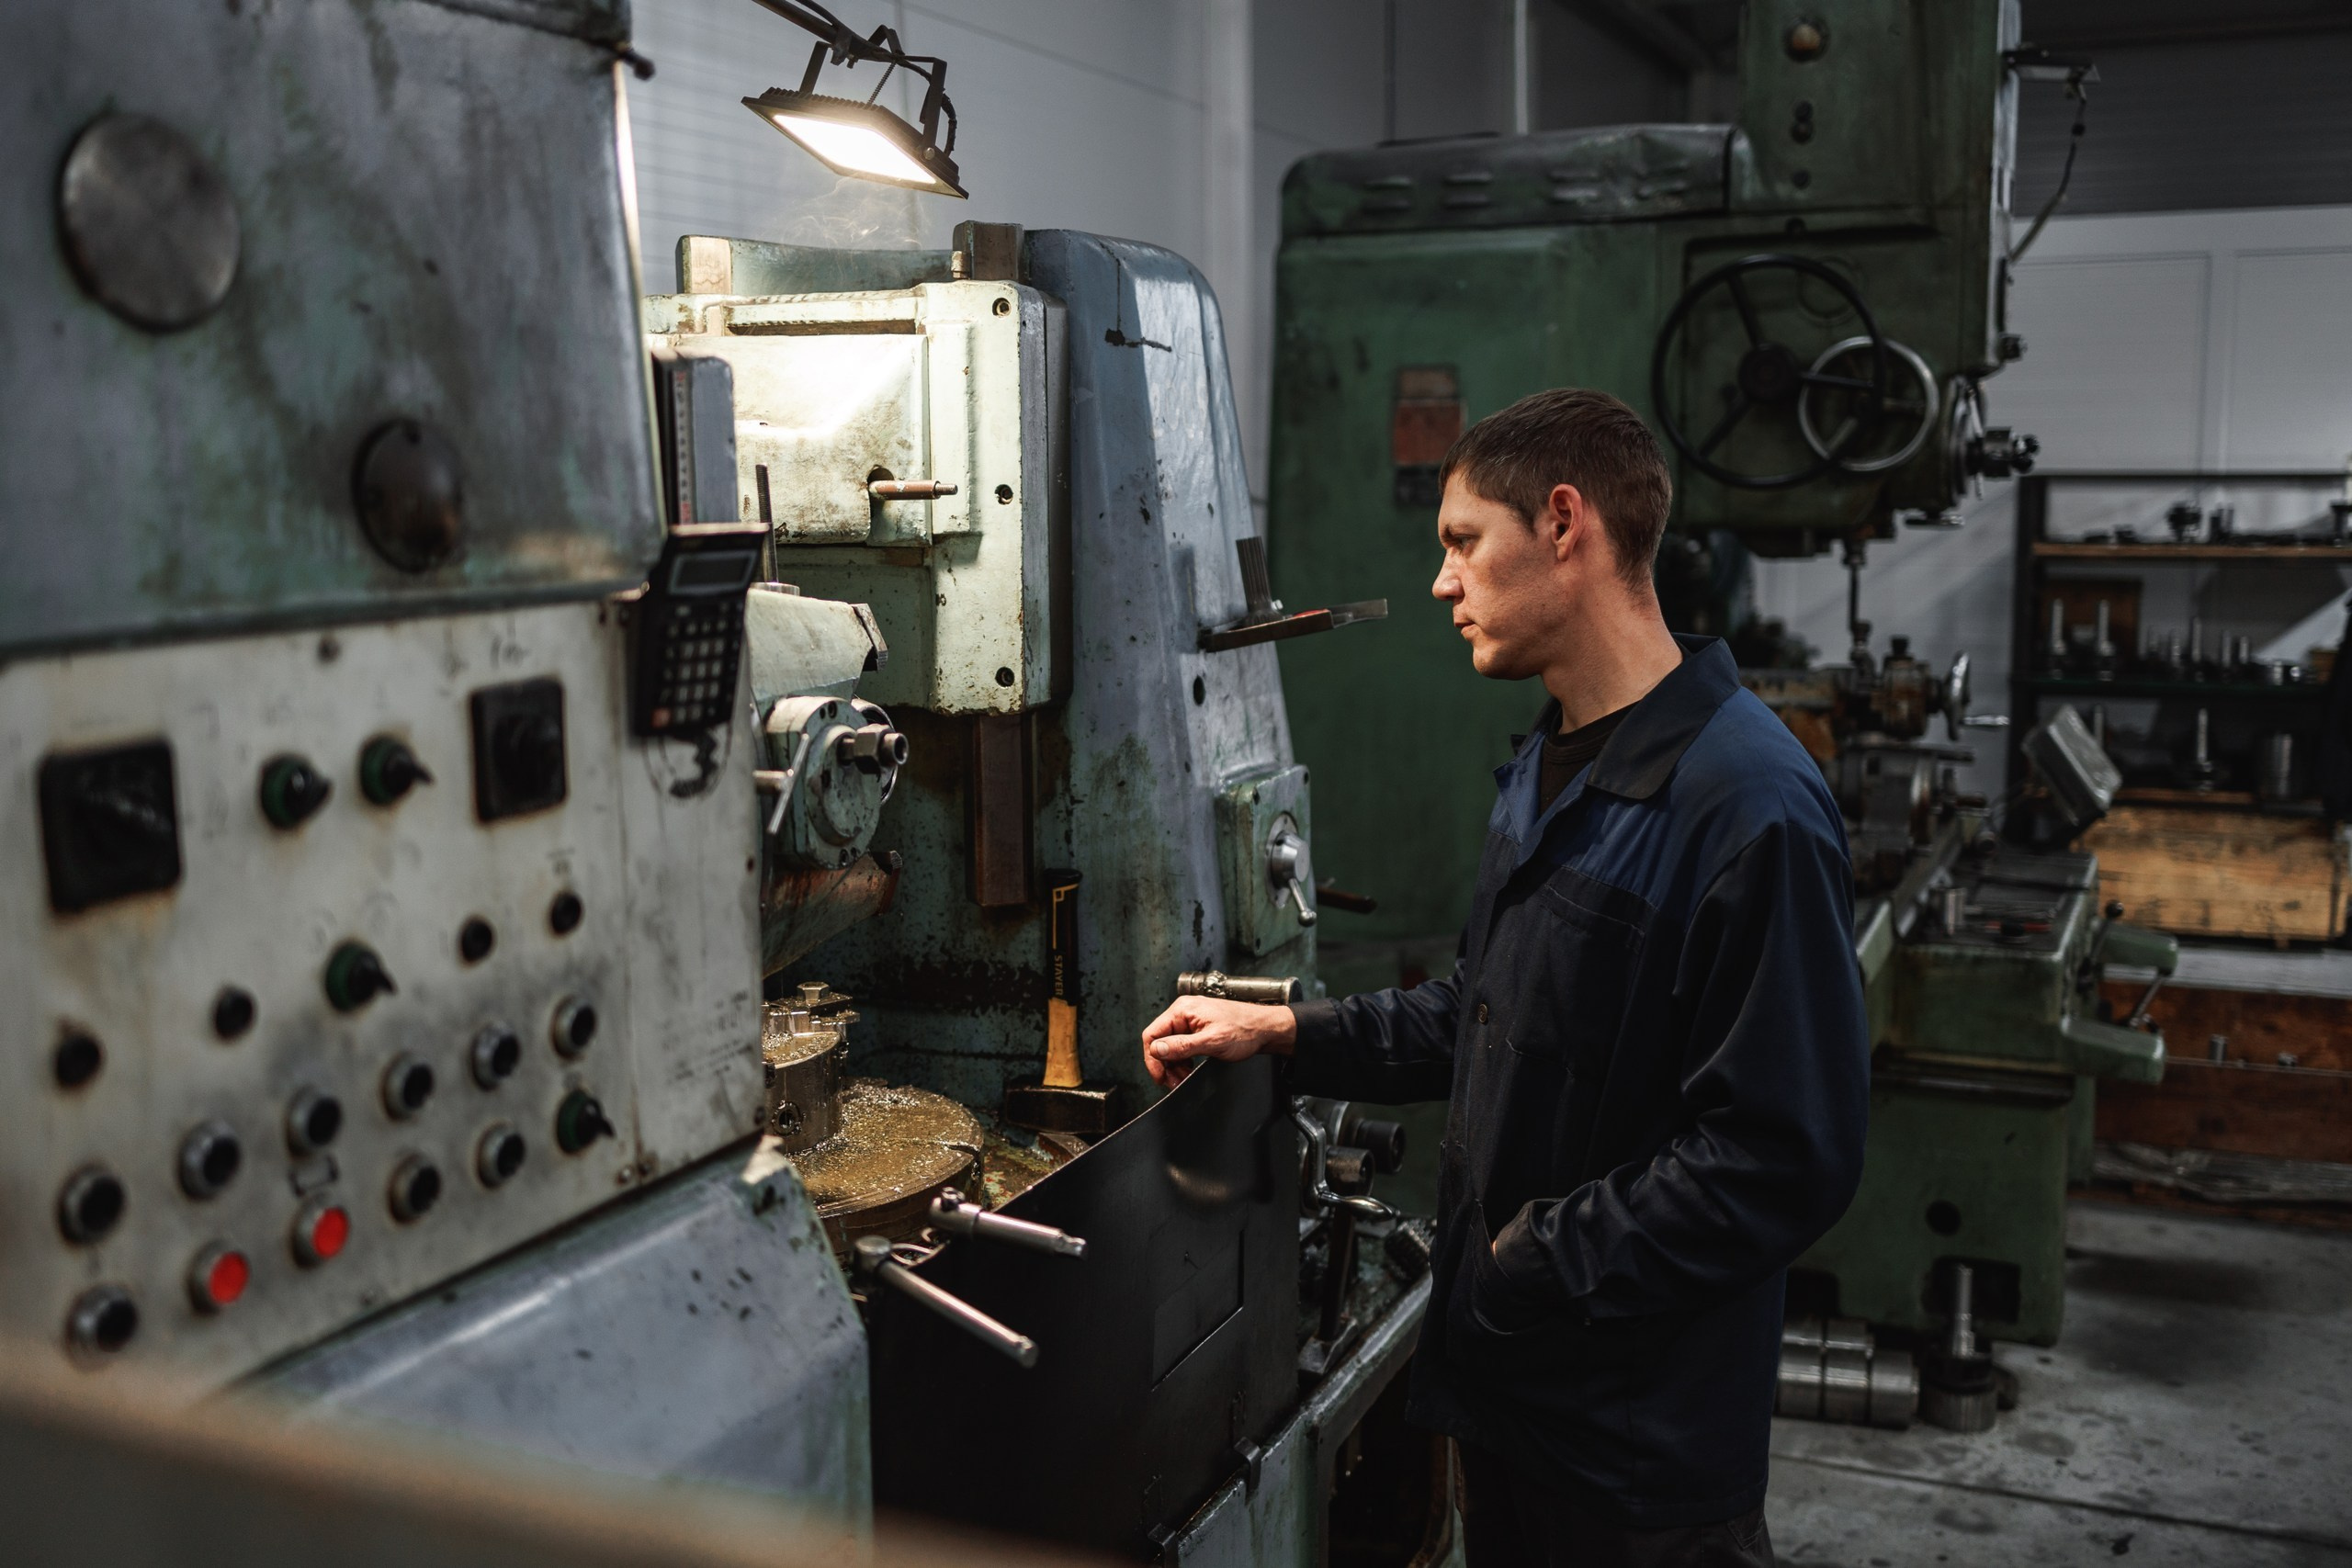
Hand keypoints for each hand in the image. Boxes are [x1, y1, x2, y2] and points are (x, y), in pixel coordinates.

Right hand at [1139, 996, 1296, 1087]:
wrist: (1265, 1029)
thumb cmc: (1244, 1030)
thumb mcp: (1212, 1042)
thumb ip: (1182, 1046)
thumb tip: (1156, 1050)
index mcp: (1183, 1010)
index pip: (1152, 1034)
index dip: (1152, 1059)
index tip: (1160, 1077)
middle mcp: (1183, 1013)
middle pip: (1159, 1042)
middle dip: (1165, 1065)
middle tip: (1174, 1082)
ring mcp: (1190, 1021)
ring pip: (1170, 1047)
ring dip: (1173, 1065)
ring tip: (1183, 1078)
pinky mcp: (1197, 1029)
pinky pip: (1181, 1046)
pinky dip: (1182, 1061)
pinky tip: (1189, 1069)